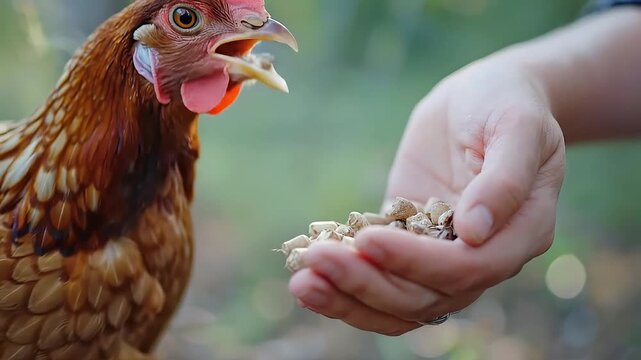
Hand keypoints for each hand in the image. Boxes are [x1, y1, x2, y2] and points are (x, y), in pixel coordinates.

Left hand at [289, 54, 565, 334]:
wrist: (480, 99)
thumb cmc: (506, 104)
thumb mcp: (518, 126)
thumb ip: (505, 178)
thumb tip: (474, 231)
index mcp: (519, 233)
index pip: (468, 267)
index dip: (417, 261)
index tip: (368, 240)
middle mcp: (482, 257)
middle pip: (424, 295)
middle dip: (367, 283)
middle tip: (316, 263)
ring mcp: (441, 255)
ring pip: (398, 300)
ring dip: (348, 297)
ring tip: (301, 283)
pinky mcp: (408, 243)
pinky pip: (379, 277)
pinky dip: (344, 286)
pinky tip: (307, 277)